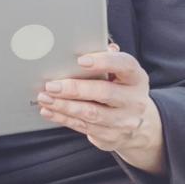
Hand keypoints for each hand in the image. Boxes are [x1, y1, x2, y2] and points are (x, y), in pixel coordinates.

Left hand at [37, 42, 165, 173]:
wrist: (140, 124)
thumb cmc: (121, 88)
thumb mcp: (120, 73)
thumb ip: (105, 59)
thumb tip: (82, 47)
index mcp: (136, 78)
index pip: (124, 65)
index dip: (103, 61)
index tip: (80, 60)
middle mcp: (134, 100)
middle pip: (104, 92)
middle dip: (74, 88)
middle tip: (51, 85)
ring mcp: (124, 121)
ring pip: (91, 113)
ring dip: (64, 106)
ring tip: (45, 98)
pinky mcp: (112, 136)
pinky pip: (84, 127)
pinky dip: (63, 118)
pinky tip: (49, 111)